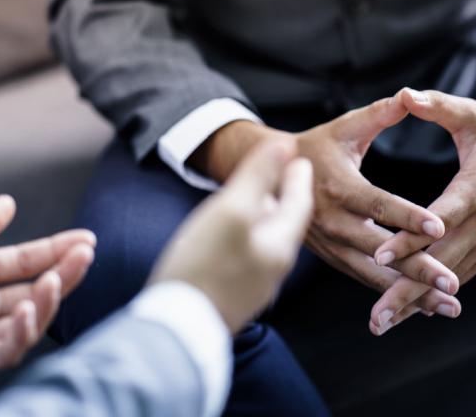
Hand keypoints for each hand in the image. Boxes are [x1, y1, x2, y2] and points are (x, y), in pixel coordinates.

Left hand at [0, 196, 95, 377]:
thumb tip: (11, 204)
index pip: (26, 261)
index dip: (57, 250)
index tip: (86, 238)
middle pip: (37, 289)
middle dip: (65, 272)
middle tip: (86, 253)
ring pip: (29, 320)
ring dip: (50, 300)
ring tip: (57, 278)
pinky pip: (5, 351)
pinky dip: (22, 333)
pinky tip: (25, 309)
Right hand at [150, 140, 312, 332]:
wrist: (176, 330)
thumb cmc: (203, 266)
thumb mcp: (232, 210)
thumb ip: (259, 176)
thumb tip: (285, 146)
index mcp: (280, 244)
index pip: (299, 203)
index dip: (297, 177)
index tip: (298, 157)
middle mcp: (272, 267)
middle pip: (284, 222)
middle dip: (284, 196)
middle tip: (282, 174)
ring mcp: (252, 284)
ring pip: (266, 240)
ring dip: (264, 216)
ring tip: (256, 200)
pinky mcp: (232, 295)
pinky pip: (247, 256)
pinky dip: (246, 236)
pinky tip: (229, 235)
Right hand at [297, 96, 458, 300]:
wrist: (270, 177)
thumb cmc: (315, 148)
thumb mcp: (343, 128)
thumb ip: (377, 115)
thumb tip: (408, 97)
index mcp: (338, 186)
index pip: (378, 204)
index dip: (407, 216)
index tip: (440, 227)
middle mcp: (333, 221)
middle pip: (379, 249)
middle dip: (417, 268)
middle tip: (452, 284)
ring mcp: (330, 244)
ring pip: (372, 273)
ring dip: (409, 292)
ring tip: (447, 306)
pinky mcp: (331, 257)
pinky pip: (363, 278)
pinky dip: (391, 293)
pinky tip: (422, 305)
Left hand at [369, 88, 475, 334]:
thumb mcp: (474, 115)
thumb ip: (439, 106)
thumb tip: (405, 94)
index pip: (439, 218)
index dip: (411, 237)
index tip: (381, 255)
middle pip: (440, 262)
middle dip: (405, 291)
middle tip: (375, 317)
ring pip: (447, 278)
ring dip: (415, 303)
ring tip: (381, 324)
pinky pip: (457, 276)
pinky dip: (432, 297)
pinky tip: (406, 313)